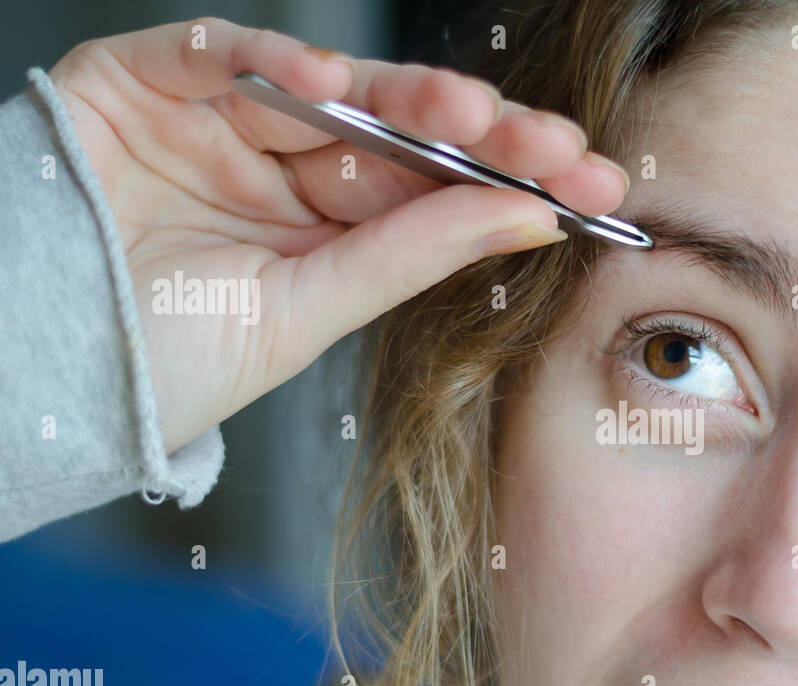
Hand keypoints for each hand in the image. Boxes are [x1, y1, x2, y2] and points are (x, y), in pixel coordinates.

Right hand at [48, 17, 629, 452]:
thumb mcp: (307, 311)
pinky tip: (342, 81)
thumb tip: (528, 219)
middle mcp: (285, 164)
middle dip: (486, 136)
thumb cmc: (161, 355)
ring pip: (331, 90)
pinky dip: (272, 61)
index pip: (433, 188)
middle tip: (562, 147)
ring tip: (475, 114)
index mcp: (326, 225)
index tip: (590, 187)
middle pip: (401, 133)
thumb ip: (411, 256)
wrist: (38, 367)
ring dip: (406, 95)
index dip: (510, 181)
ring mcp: (221, 119)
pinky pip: (218, 55)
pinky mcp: (149, 81)